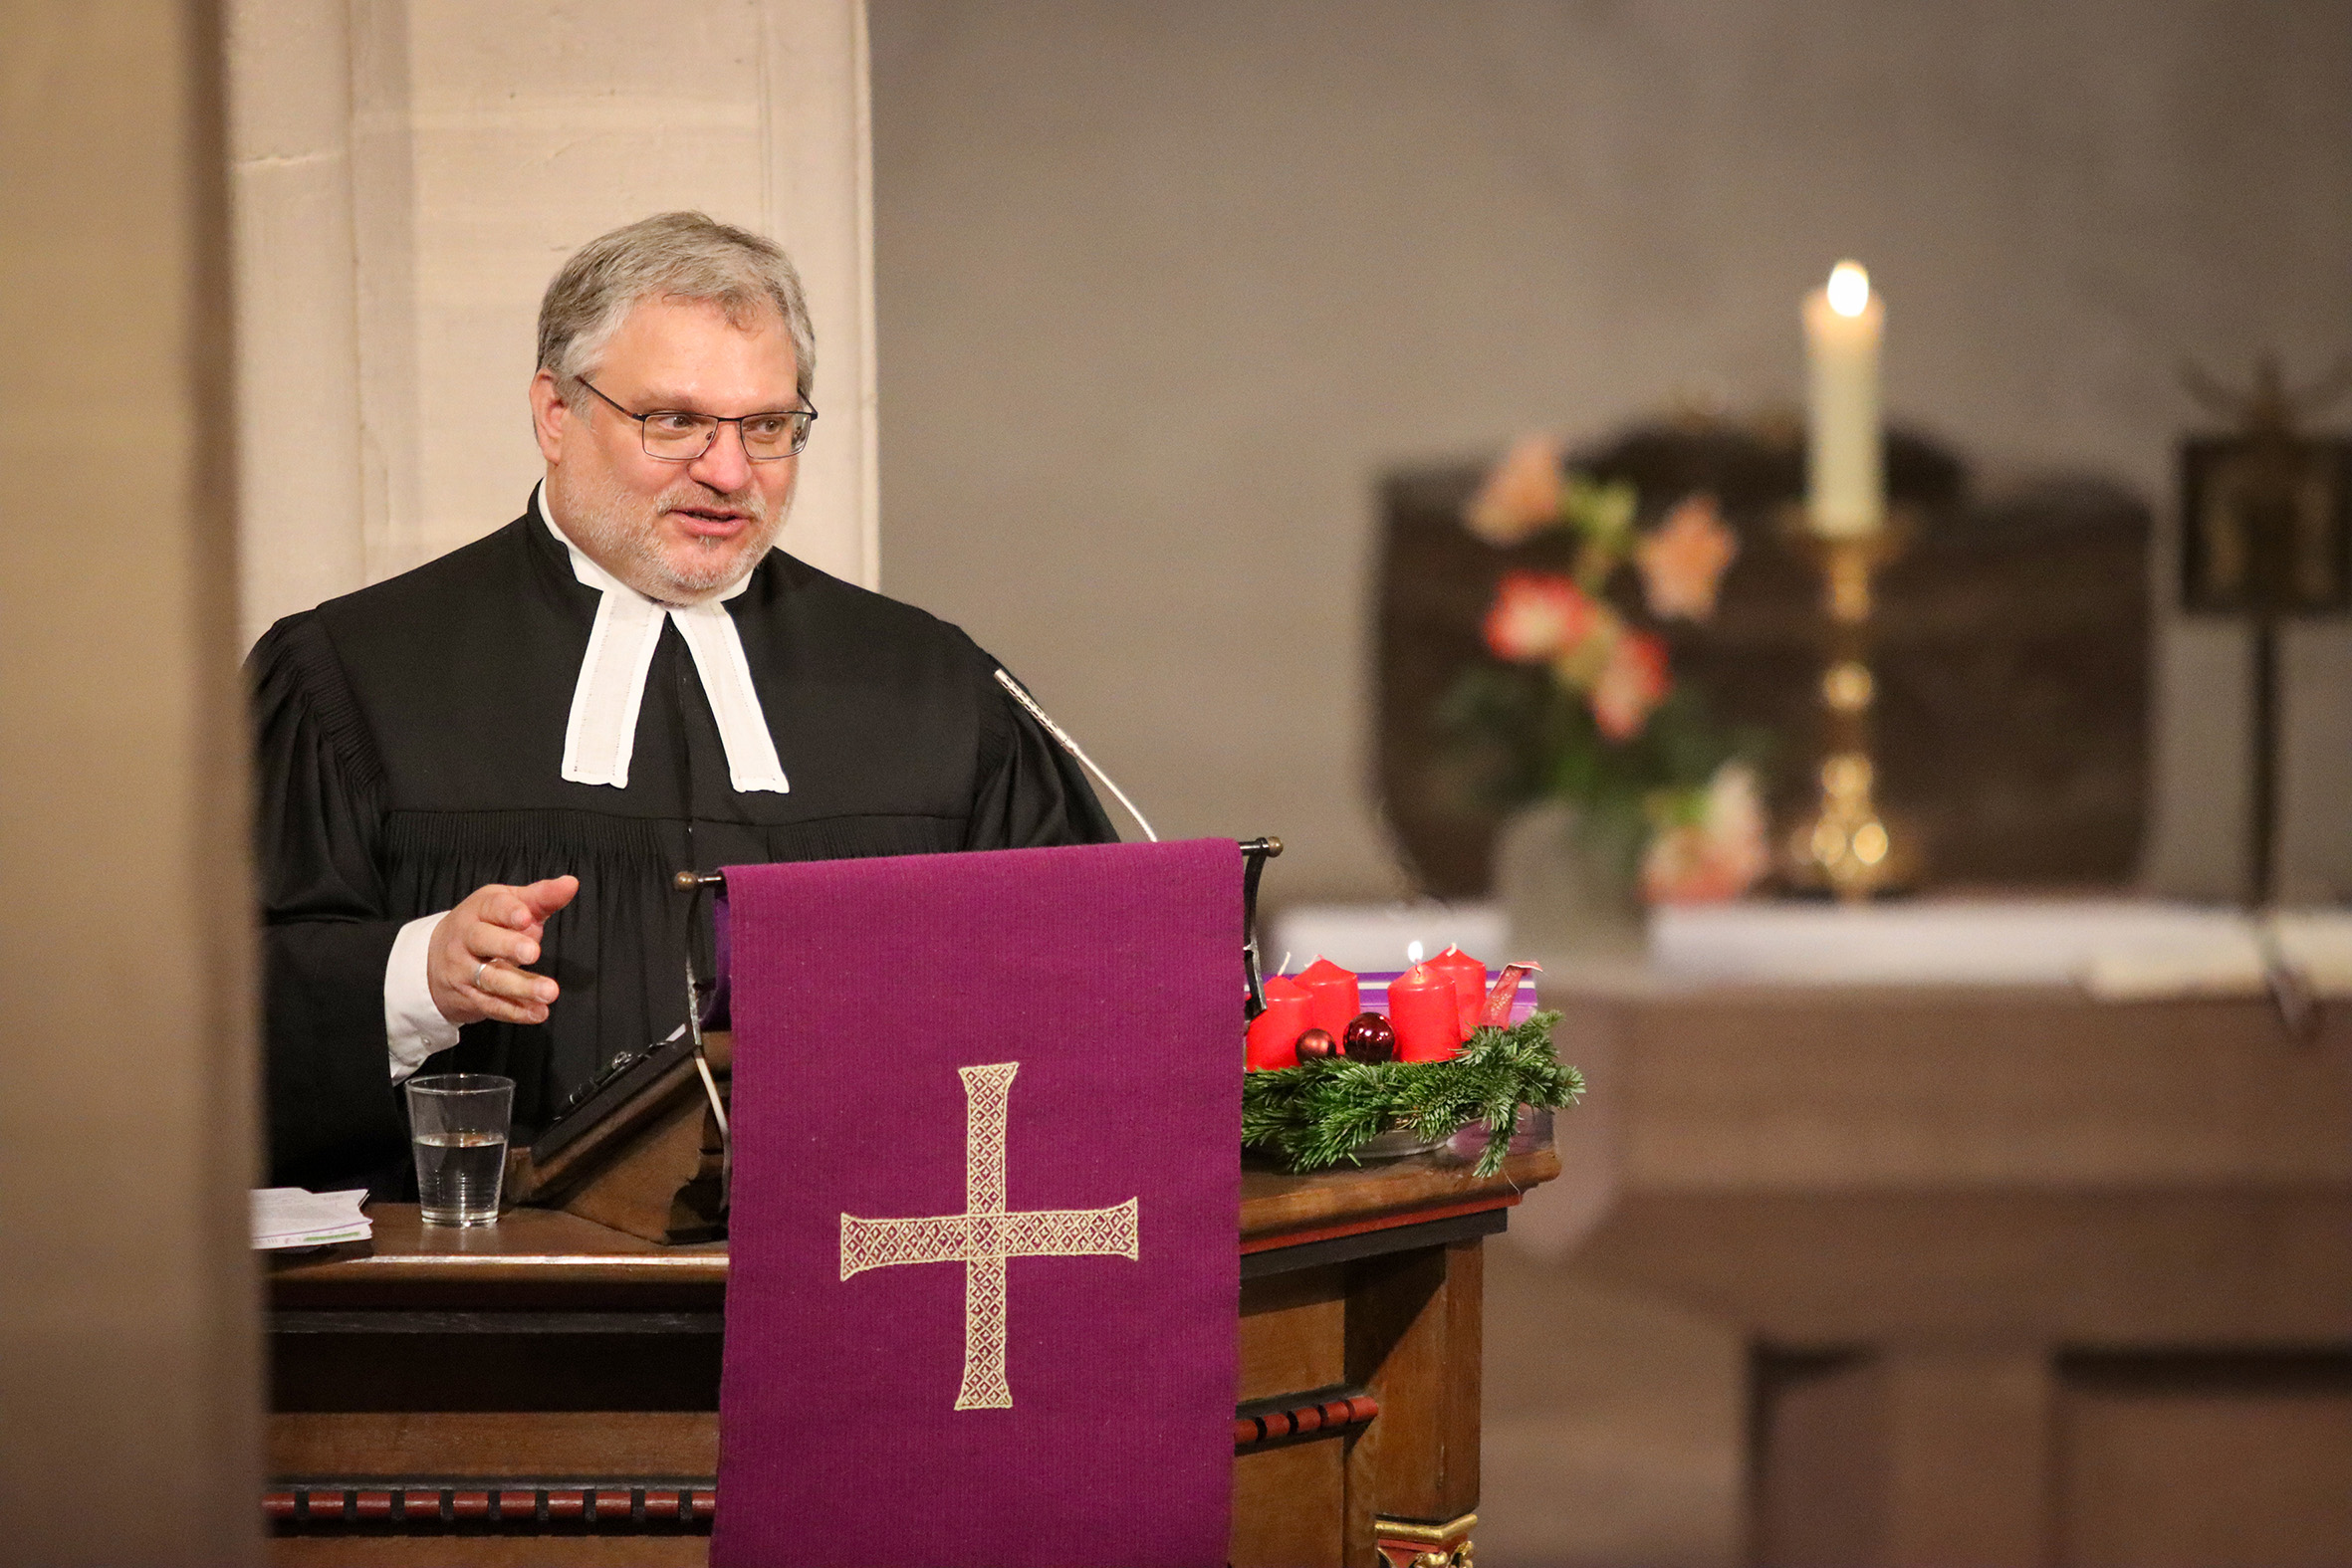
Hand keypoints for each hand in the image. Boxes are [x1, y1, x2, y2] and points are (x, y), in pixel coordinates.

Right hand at [426, 876, 579, 1027]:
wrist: (435, 959)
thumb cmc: (485, 925)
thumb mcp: (508, 905)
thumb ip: (541, 897)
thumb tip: (571, 884)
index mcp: (479, 910)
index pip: (493, 908)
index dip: (509, 912)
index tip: (527, 917)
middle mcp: (467, 938)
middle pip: (483, 941)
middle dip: (508, 946)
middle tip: (533, 952)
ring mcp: (464, 970)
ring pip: (491, 978)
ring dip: (521, 987)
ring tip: (549, 992)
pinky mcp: (469, 997)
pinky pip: (492, 1006)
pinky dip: (516, 1012)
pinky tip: (538, 1013)